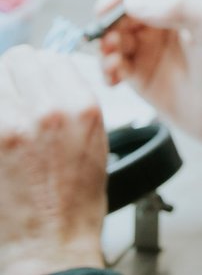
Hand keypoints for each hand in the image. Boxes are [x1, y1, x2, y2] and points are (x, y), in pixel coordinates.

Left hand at [0, 47, 107, 274]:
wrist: (50, 245)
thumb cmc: (73, 201)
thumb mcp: (92, 141)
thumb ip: (69, 103)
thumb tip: (43, 78)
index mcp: (81, 106)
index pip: (49, 57)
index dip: (38, 72)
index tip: (32, 85)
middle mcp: (46, 110)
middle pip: (16, 60)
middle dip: (13, 77)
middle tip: (14, 101)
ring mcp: (10, 127)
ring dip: (0, 95)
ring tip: (6, 125)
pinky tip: (1, 140)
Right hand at [96, 0, 201, 145]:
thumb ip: (179, 8)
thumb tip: (134, 0)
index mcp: (181, 1)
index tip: (105, 7)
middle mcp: (162, 22)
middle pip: (119, 12)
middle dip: (107, 25)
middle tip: (110, 43)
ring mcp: (150, 49)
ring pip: (112, 39)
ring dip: (104, 48)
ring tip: (115, 64)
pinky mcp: (141, 76)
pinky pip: (112, 65)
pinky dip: (106, 69)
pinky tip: (114, 78)